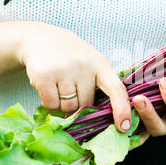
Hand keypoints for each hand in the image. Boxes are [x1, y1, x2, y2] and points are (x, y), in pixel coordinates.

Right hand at [17, 22, 131, 131]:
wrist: (41, 37)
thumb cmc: (72, 55)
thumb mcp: (92, 62)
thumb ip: (100, 84)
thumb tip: (106, 116)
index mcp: (100, 64)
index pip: (116, 89)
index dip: (122, 109)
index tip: (124, 127)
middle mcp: (84, 67)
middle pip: (86, 104)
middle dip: (79, 103)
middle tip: (71, 87)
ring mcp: (63, 70)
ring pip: (68, 108)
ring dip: (63, 104)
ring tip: (60, 85)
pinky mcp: (44, 76)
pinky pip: (51, 105)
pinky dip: (50, 102)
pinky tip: (49, 86)